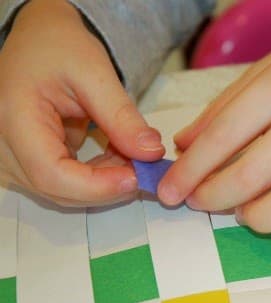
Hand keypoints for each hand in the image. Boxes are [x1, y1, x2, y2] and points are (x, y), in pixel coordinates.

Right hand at [0, 0, 163, 205]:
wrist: (41, 38)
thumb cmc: (57, 46)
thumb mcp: (94, 73)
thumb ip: (122, 116)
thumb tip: (150, 152)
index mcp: (13, 119)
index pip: (50, 173)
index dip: (96, 186)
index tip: (135, 178)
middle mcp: (4, 144)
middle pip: (57, 189)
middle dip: (106, 185)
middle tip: (145, 166)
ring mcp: (15, 156)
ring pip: (64, 191)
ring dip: (104, 180)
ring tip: (131, 152)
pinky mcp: (31, 160)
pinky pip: (67, 181)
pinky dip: (97, 174)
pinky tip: (118, 153)